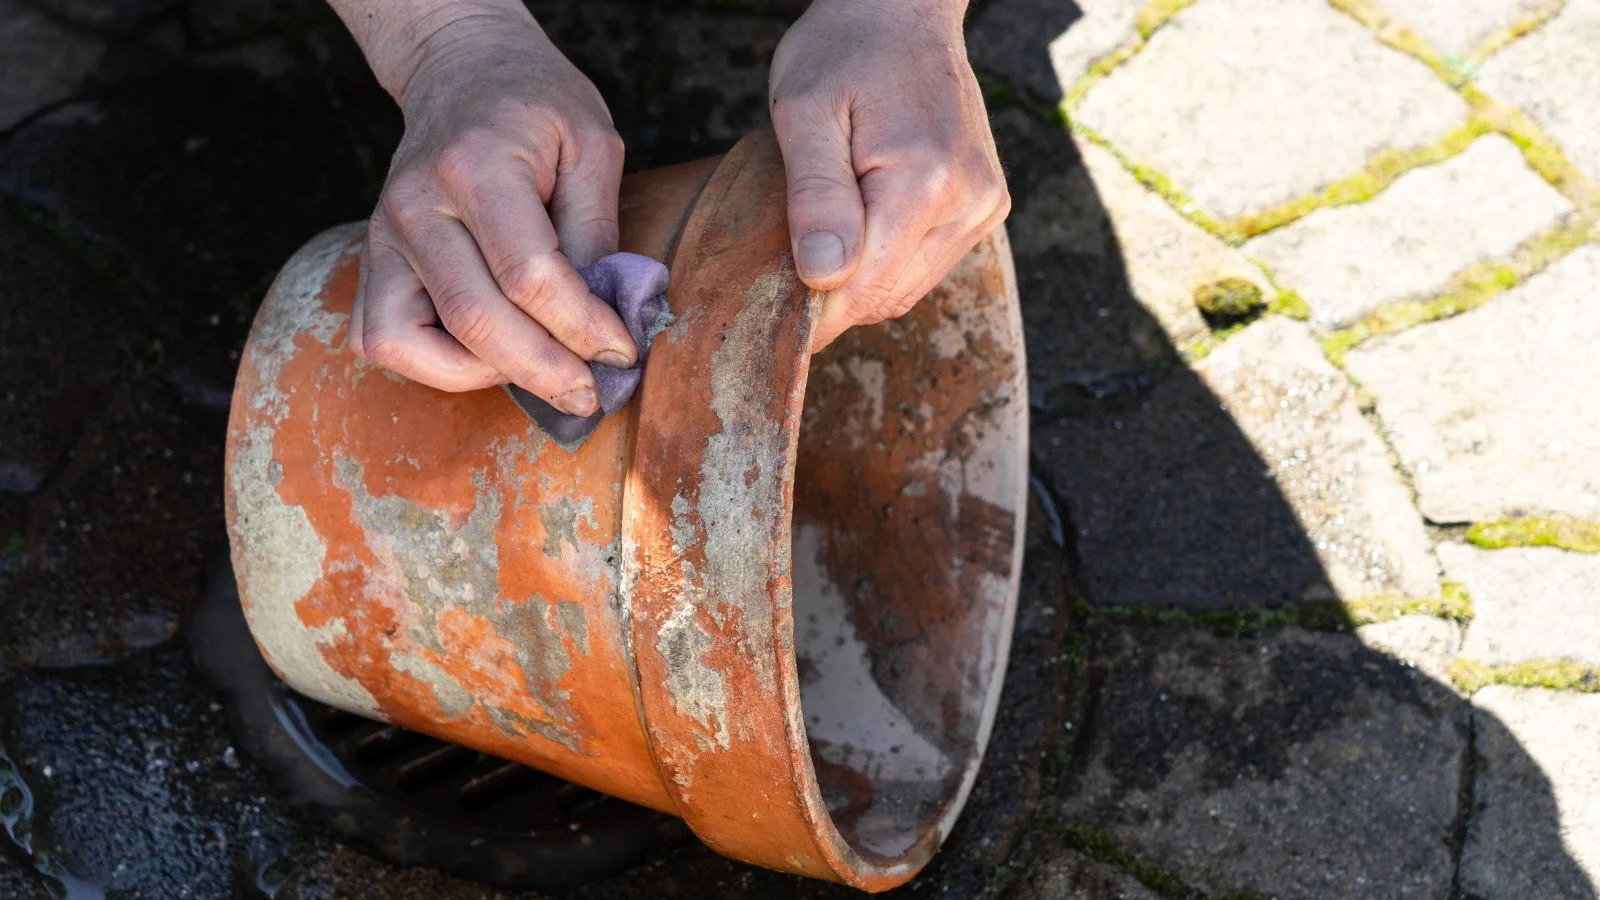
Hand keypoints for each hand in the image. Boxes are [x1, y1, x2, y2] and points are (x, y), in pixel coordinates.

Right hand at [344, 4, 634, 414]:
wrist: (463, 71)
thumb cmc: (537, 106)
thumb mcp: (592, 145)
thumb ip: (597, 231)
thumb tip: (608, 317)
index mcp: (476, 165)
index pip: (529, 275)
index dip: (582, 326)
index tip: (623, 351)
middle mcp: (415, 204)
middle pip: (474, 320)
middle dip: (542, 371)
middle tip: (589, 394)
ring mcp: (381, 236)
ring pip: (409, 344)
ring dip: (480, 374)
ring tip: (534, 365)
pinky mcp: (370, 261)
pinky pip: (379, 339)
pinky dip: (431, 365)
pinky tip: (486, 354)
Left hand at [768, 0, 1009, 350]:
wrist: (904, 12)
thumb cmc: (844, 52)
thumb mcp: (804, 112)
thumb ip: (815, 195)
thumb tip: (824, 275)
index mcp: (925, 182)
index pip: (865, 290)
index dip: (814, 314)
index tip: (771, 318)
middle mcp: (969, 202)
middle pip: (889, 297)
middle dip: (835, 297)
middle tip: (786, 267)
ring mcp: (984, 206)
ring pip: (910, 290)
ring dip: (862, 282)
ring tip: (826, 234)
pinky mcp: (986, 206)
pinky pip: (927, 266)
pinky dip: (888, 263)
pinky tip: (862, 225)